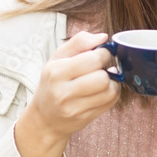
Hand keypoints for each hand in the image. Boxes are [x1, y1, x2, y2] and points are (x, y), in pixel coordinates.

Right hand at [14, 31, 120, 156]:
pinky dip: (112, 93)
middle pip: (102, 78)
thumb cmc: (52, 83)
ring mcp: (74, 108)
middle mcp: (64, 92)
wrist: (44, 118)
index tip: (100, 53)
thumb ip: (79, 42)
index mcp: (56, 72)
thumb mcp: (57, 58)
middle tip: (101, 67)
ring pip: (109, 91)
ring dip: (111, 82)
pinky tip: (103, 89)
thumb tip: (103, 37)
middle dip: (107, 69)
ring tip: (102, 78)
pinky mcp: (85, 118)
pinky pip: (110, 102)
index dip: (103, 53)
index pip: (92, 59)